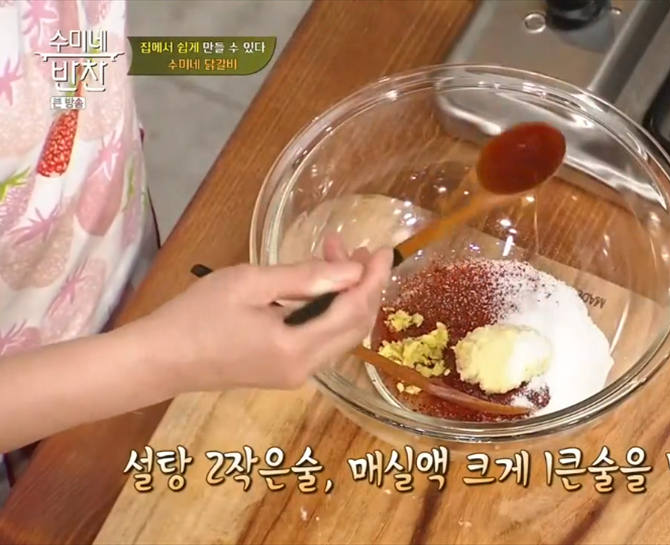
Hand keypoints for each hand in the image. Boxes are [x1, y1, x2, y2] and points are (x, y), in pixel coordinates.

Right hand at [126, 235, 392, 392]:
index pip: (353, 311)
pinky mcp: (286, 372)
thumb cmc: (196, 315)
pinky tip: (317, 282)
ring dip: (346, 295)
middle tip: (356, 249)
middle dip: (363, 285)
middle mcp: (305, 368)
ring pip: (341, 334)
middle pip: (355, 326)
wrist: (159, 360)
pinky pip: (323, 340)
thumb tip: (352, 271)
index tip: (384, 250)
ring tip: (334, 255)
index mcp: (296, 347)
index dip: (373, 279)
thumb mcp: (250, 283)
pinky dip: (329, 310)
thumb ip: (304, 277)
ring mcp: (296, 374)